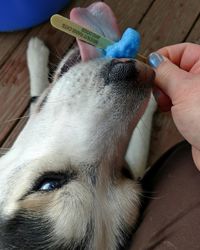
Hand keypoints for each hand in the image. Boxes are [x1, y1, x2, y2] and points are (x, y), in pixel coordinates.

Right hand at [148, 43, 199, 169]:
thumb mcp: (183, 90)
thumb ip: (165, 72)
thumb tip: (152, 61)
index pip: (180, 51)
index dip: (162, 58)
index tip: (148, 69)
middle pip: (174, 68)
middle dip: (162, 79)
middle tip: (158, 90)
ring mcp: (196, 94)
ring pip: (172, 85)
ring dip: (163, 93)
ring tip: (165, 103)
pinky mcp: (191, 108)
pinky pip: (174, 99)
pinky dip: (167, 103)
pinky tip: (166, 109)